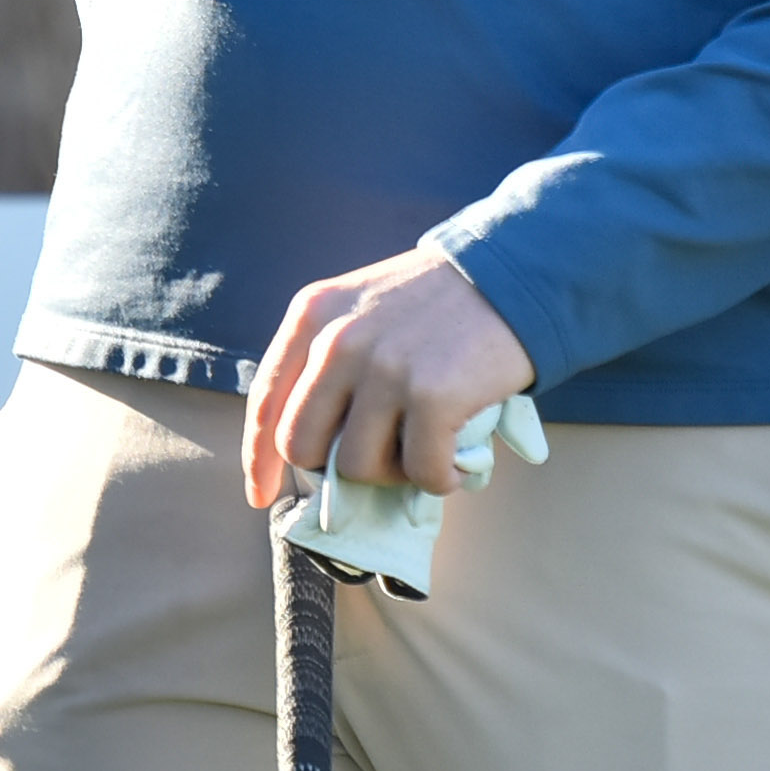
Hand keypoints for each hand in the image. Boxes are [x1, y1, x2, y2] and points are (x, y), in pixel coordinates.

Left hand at [244, 244, 531, 509]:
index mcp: (311, 316)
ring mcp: (384, 369)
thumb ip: (327, 358)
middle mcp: (337, 342)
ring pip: (356, 468)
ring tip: (422, 449)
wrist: (511, 275)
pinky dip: (438, 480)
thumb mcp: (360, 306)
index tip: (260, 495)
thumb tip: (309, 442)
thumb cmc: (436, 301)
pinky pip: (420, 473)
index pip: (266, 402)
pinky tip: (455, 463)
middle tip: (377, 461)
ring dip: (391, 474)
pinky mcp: (433, 396)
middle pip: (301, 445)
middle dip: (333, 468)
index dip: (258, 458)